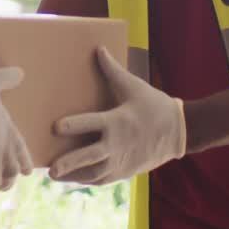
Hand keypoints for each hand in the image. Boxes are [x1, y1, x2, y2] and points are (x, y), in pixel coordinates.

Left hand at [49, 47, 185, 184]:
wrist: (179, 131)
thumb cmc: (154, 105)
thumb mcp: (134, 86)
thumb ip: (112, 70)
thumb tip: (98, 49)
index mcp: (117, 121)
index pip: (91, 123)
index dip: (74, 125)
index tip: (56, 127)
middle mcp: (117, 144)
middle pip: (89, 156)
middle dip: (69, 163)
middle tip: (50, 169)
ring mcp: (121, 160)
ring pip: (94, 173)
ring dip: (74, 175)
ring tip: (55, 176)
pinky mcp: (125, 171)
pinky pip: (103, 179)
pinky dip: (87, 179)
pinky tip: (74, 178)